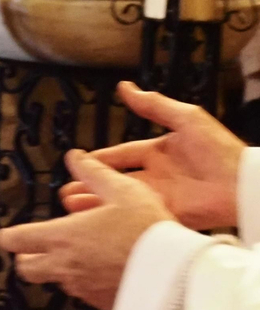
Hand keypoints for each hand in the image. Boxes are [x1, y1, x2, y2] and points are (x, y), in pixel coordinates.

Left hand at [0, 149, 173, 309]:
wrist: (180, 274)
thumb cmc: (150, 230)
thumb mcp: (122, 190)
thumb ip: (93, 173)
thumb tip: (75, 157)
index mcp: (61, 237)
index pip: (13, 241)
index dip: (8, 235)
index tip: (11, 232)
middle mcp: (66, 266)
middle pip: (25, 269)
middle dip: (27, 258)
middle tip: (39, 247)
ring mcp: (83, 288)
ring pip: (56, 281)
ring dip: (60, 268)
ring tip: (83, 252)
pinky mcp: (102, 304)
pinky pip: (83, 293)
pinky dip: (86, 282)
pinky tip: (105, 268)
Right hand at [58, 81, 244, 230]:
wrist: (246, 183)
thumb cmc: (223, 149)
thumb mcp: (186, 118)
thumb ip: (153, 105)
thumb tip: (125, 87)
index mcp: (159, 153)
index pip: (120, 155)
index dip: (98, 158)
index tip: (77, 160)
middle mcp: (157, 176)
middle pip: (114, 181)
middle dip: (89, 185)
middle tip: (67, 189)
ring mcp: (161, 198)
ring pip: (121, 201)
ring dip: (97, 204)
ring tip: (72, 206)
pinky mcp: (167, 216)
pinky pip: (136, 218)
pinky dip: (117, 220)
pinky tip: (98, 221)